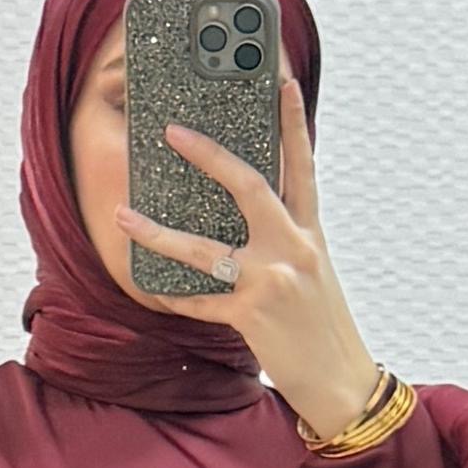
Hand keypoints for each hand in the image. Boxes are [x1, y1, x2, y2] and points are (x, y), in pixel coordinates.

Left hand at [122, 71, 382, 442]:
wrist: (343, 383)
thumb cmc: (323, 326)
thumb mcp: (313, 272)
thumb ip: (285, 240)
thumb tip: (246, 214)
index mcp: (310, 233)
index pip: (302, 166)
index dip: (293, 123)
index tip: (280, 84)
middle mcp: (294, 248)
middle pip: (249, 186)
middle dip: (209, 155)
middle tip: (174, 131)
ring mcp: (272, 280)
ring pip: (204, 248)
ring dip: (158, 232)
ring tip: (124, 214)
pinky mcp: (252, 315)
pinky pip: (199, 300)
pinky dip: (172, 295)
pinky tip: (149, 287)